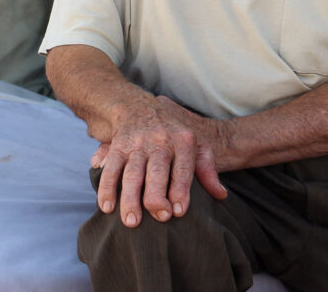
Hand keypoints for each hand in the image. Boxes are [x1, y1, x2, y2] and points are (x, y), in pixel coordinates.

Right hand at [93, 96, 227, 227]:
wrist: (139, 106)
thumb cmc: (174, 132)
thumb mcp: (196, 144)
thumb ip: (207, 170)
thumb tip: (221, 195)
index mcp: (182, 142)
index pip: (182, 169)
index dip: (181, 190)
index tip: (179, 211)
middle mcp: (159, 142)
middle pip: (157, 172)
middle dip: (157, 196)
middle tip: (160, 217)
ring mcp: (137, 144)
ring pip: (132, 173)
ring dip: (130, 198)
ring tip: (131, 222)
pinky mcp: (118, 146)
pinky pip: (111, 169)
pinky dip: (107, 188)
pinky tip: (107, 207)